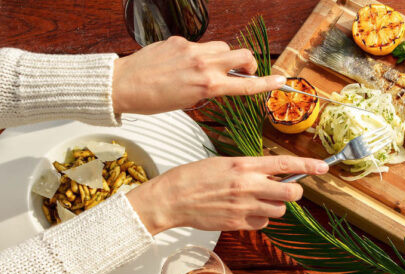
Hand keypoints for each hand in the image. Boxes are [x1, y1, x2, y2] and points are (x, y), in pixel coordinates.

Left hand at [111, 37, 286, 113]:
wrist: (123, 85)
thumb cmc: (153, 100)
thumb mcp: (188, 102)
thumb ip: (210, 89)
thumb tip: (222, 82)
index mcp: (207, 85)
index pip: (245, 84)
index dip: (266, 83)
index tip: (280, 81)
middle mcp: (203, 64)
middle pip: (242, 55)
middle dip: (247, 64)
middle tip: (241, 72)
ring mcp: (191, 49)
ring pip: (222, 47)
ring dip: (223, 57)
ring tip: (209, 69)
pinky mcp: (179, 40)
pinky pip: (199, 45)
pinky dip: (199, 54)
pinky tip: (183, 64)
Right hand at [127, 155, 328, 234]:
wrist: (172, 198)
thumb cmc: (194, 177)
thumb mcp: (224, 163)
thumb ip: (250, 169)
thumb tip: (272, 174)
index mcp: (244, 165)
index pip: (284, 163)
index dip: (308, 165)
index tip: (324, 167)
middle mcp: (248, 185)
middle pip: (292, 192)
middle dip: (293, 192)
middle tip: (285, 190)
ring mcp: (244, 206)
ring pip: (279, 211)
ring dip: (274, 207)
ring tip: (256, 201)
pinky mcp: (238, 223)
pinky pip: (262, 223)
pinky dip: (259, 219)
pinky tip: (243, 212)